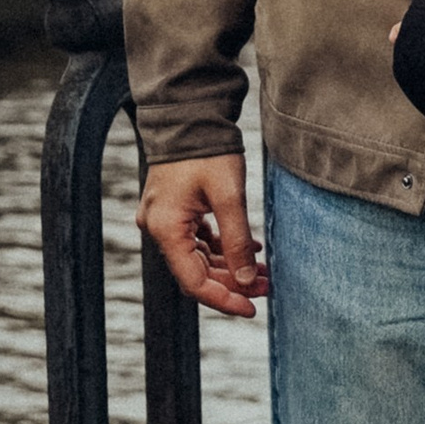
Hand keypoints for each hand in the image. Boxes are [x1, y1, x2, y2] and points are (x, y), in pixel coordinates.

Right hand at [137, 152, 267, 319]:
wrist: (191, 116)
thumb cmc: (208, 151)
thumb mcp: (229, 196)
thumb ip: (237, 240)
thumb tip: (246, 280)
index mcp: (166, 229)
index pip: (194, 282)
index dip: (224, 299)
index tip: (252, 308)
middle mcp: (158, 229)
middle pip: (196, 273)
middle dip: (233, 283)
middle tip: (266, 286)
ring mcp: (164, 220)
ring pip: (199, 258)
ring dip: (230, 267)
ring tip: (262, 271)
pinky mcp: (174, 212)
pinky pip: (198, 241)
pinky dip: (222, 248)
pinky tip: (248, 248)